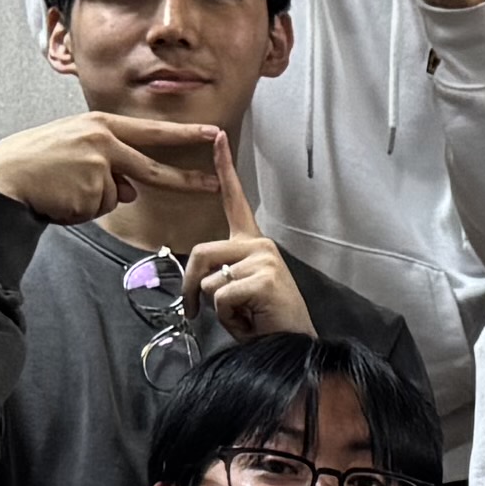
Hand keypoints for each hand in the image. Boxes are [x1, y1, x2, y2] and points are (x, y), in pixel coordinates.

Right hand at [0, 109, 226, 226]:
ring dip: (92, 200)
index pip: (151, 132)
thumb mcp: (73, 150)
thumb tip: (132, 189)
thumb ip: (106, 164)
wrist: (1, 178)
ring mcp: (99, 166)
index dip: (183, 134)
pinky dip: (81, 210)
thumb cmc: (32, 164)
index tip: (211, 134)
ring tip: (62, 188)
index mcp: (99, 125)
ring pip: (116, 195)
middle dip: (187, 179)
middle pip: (153, 167)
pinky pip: (98, 208)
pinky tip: (60, 197)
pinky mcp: (92, 189)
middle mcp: (103, 141)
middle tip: (215, 182)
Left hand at [182, 133, 317, 338]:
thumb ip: (217, 275)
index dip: (225, 168)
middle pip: (200, 253)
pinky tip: (252, 320)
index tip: (218, 137)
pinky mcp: (263, 278)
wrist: (294, 348)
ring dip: (217, 309)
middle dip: (190, 287)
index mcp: (253, 245)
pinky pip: (221, 296)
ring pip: (209, 281)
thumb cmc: (264, 322)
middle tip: (193, 312)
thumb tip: (194, 281)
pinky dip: (228, 318)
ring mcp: (264, 259)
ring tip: (244, 317)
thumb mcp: (235, 292)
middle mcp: (260, 245)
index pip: (236, 201)